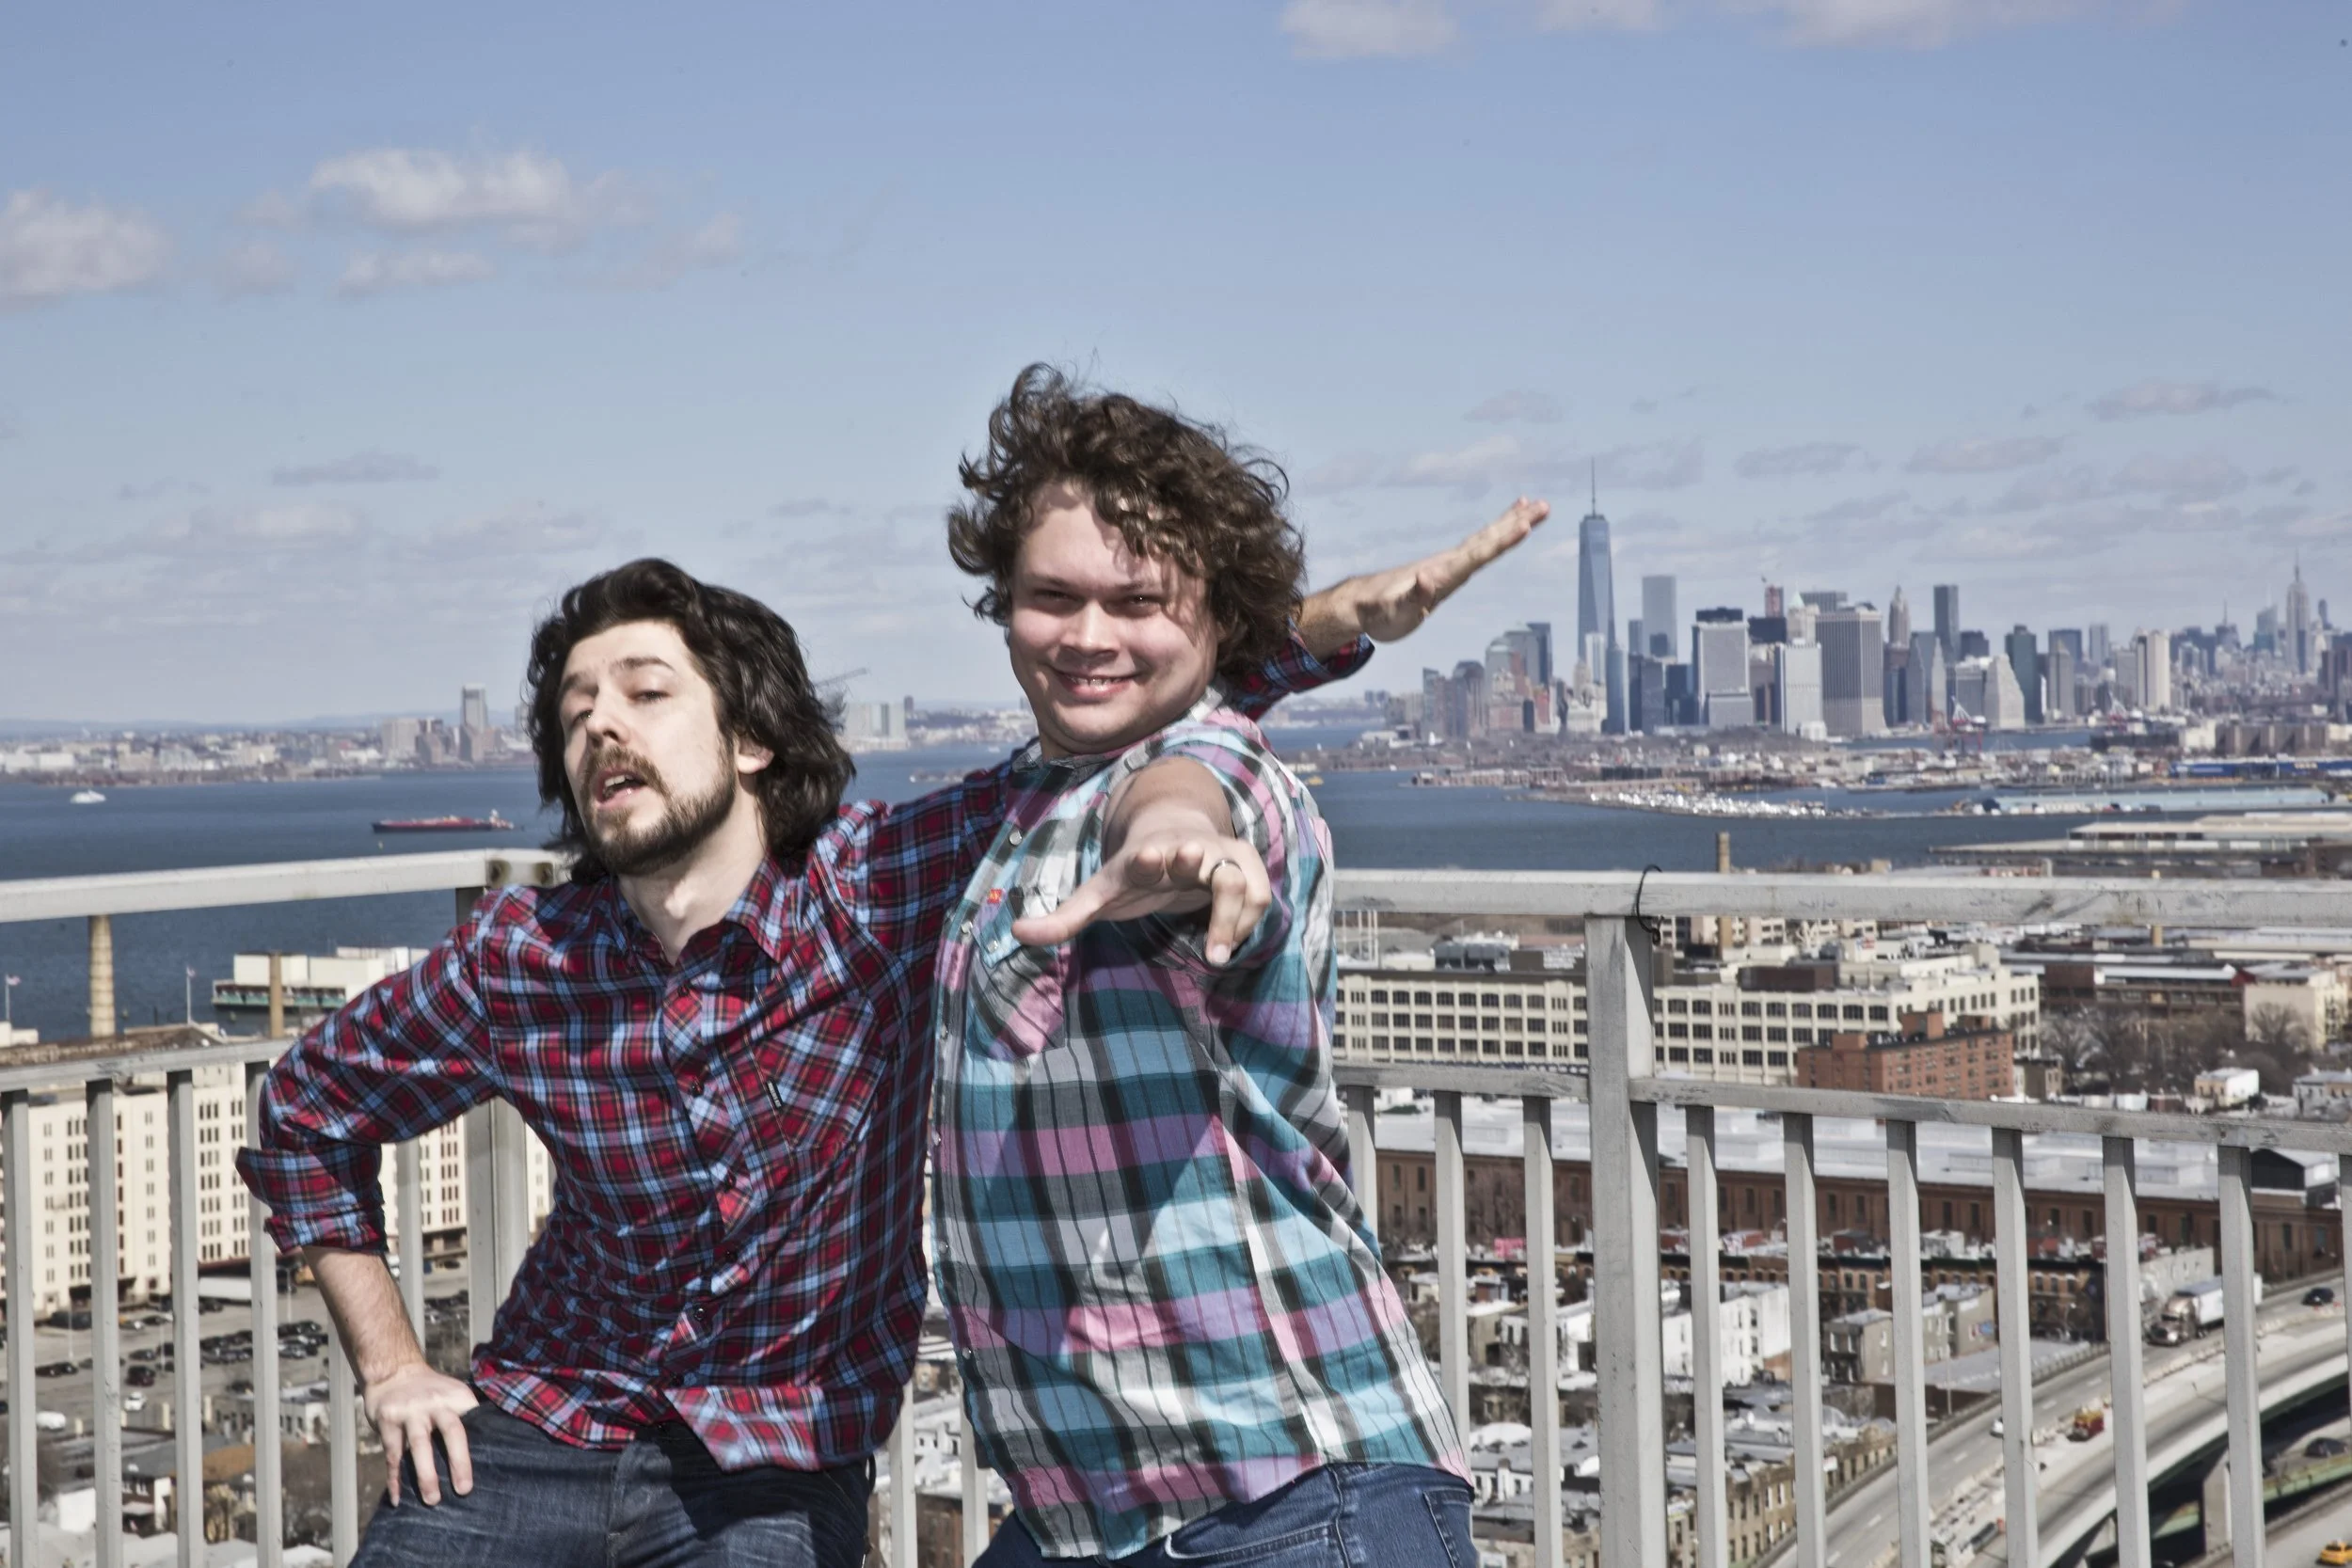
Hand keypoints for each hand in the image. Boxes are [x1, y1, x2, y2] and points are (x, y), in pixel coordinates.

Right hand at [364, 1361, 477, 1504]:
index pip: (475, 1422)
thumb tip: (490, 1449)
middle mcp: (435, 1402)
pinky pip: (392, 1455)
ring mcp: (410, 1411)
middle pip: (452, 1431)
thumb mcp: (453, 1393)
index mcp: (457, 1397)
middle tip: (464, 1490)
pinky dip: (394, 1479)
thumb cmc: (430, 1392)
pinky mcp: (387, 1421)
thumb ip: (466, 1416)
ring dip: (425, 1475)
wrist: (393, 1371)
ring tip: (432, 1500)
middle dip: (459, 1461)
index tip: (495, 1469)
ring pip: (419, 1446)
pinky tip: (397, 1499)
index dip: (485, 1443)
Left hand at [1011, 834, 1270, 965]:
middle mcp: (1184, 850)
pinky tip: (1227, 942)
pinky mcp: (1246, 863)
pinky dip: (1246, 922)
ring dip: (1230, 919)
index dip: (1147, 857)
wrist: (1178, 835)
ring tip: (1213, 957)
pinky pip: (1258, 894)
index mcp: (1143, 857)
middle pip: (1200, 856)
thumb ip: (1063, 919)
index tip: (1148, 857)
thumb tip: (1016, 935)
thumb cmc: (1134, 874)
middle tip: (1194, 864)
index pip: (1145, 854)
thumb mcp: (1100, 894)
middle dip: (1200, 862)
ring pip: (1237, 881)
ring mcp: (1219, 854)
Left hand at [1299, 496, 1550, 650]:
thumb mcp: (1394, 612)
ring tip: (1534, 505)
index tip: (1525, 525)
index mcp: (1442, 572)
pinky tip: (1506, 527)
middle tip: (1544, 506)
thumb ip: (1411, 598)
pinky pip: (1478, 547)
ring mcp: (1448, 564)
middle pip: (1487, 539)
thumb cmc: (1379, 613)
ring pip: (1486, 538)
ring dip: (1511, 522)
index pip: (1477, 554)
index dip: (1502, 541)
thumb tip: (1427, 578)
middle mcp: (1448, 563)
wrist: (1362, 604)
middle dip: (1516, 523)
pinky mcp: (1447, 569)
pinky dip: (1495, 534)